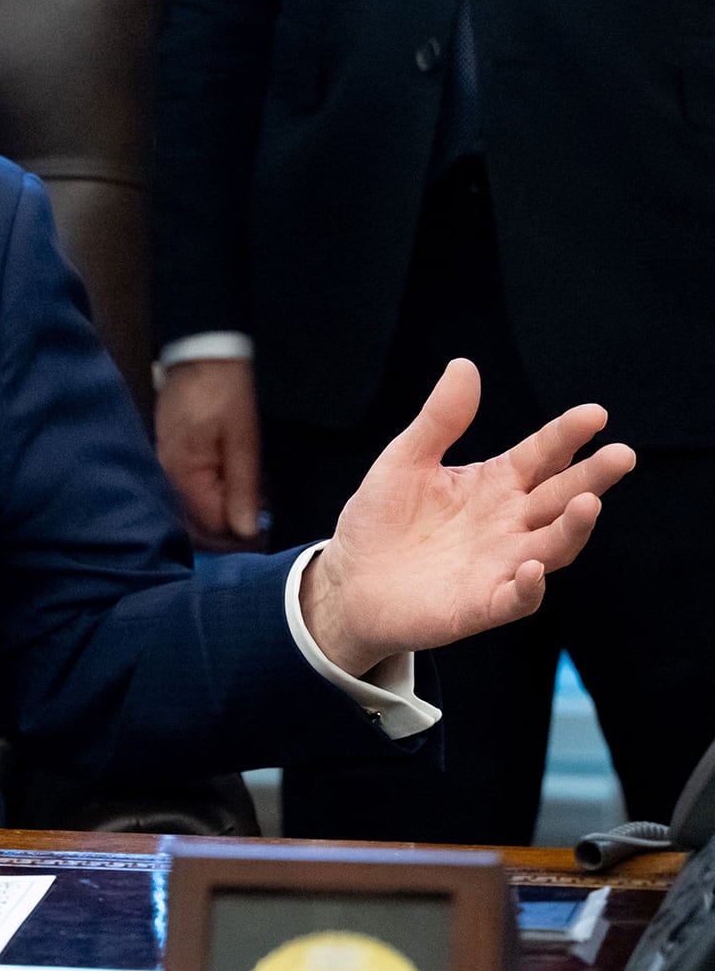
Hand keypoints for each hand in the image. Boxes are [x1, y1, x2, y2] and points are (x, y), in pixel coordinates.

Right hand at [157, 357, 262, 545]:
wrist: (201, 353)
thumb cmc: (225, 391)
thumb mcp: (243, 439)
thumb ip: (243, 487)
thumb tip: (245, 531)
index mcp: (184, 473)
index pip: (208, 526)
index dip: (238, 537)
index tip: (265, 537)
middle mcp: (167, 475)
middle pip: (194, 523)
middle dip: (227, 532)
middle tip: (260, 531)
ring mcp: (165, 464)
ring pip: (190, 509)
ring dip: (219, 516)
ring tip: (250, 513)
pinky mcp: (170, 454)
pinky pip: (187, 490)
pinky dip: (210, 498)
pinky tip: (231, 493)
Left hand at [299, 359, 635, 678]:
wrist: (348, 581)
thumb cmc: (382, 518)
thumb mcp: (405, 460)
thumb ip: (440, 420)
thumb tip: (464, 365)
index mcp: (497, 483)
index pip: (543, 455)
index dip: (567, 435)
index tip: (595, 414)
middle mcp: (510, 523)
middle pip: (561, 497)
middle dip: (593, 477)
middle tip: (622, 454)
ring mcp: (501, 565)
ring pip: (552, 547)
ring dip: (573, 528)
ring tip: (588, 503)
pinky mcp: (481, 606)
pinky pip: (516, 598)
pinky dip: (529, 586)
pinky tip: (532, 568)